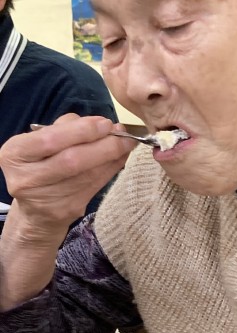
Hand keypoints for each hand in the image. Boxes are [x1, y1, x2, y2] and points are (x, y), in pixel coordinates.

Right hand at [0, 114, 132, 236]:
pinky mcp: (67, 210)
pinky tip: (120, 157)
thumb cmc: (39, 165)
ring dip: (112, 156)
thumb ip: (65, 128)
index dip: (82, 131)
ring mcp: (47, 198)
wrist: (35, 209)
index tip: (105, 123)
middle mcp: (26, 178)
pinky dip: (111, 169)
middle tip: (120, 132)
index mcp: (15, 154)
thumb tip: (101, 123)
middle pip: (72, 160)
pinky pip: (96, 186)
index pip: (51, 140)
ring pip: (88, 174)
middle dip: (102, 144)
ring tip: (125, 143)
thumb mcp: (39, 142)